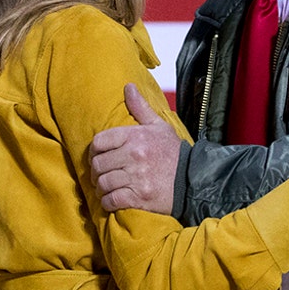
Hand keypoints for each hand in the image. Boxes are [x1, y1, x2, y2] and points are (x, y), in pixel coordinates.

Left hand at [89, 84, 182, 214]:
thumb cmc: (173, 152)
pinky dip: (107, 202)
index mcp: (135, 136)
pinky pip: (112, 200)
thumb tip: (128, 87)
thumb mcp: (159, 126)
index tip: (97, 157)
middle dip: (95, 172)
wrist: (194, 179)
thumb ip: (140, 107)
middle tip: (99, 175)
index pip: (99, 141)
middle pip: (98, 164)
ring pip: (103, 183)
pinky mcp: (140, 197)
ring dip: (100, 188)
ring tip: (103, 189)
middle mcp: (134, 155)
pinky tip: (110, 200)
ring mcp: (136, 177)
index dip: (94, 151)